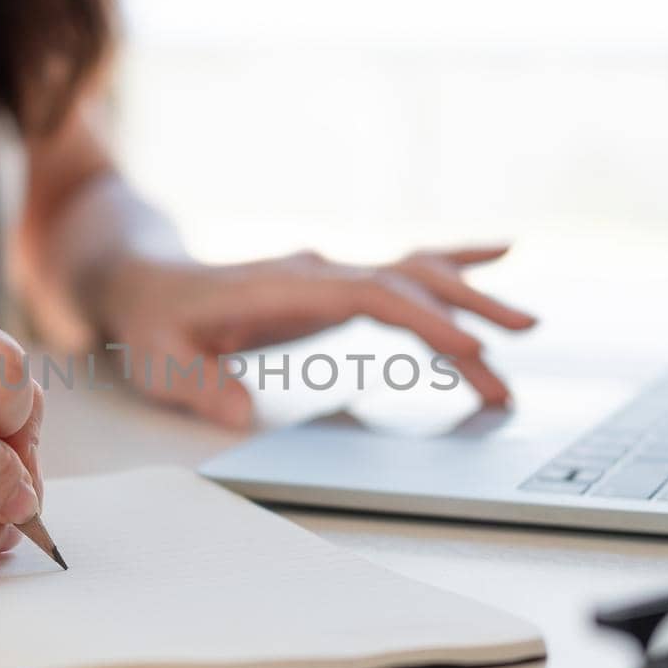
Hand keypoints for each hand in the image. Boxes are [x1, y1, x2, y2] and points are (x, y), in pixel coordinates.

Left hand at [91, 245, 535, 426]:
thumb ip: (198, 385)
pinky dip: (451, 264)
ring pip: (415, 275)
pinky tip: (499, 254)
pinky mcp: (336, 288)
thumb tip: (239, 414)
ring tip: (524, 327)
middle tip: (519, 341)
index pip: (368, 295)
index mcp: (283, 285)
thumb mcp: (158, 360)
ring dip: (470, 298)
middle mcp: (317, 271)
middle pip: (407, 280)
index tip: (466, 348)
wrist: (143, 281)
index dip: (421, 318)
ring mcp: (330, 275)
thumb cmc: (152, 322)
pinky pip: (403, 272)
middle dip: (466, 309)